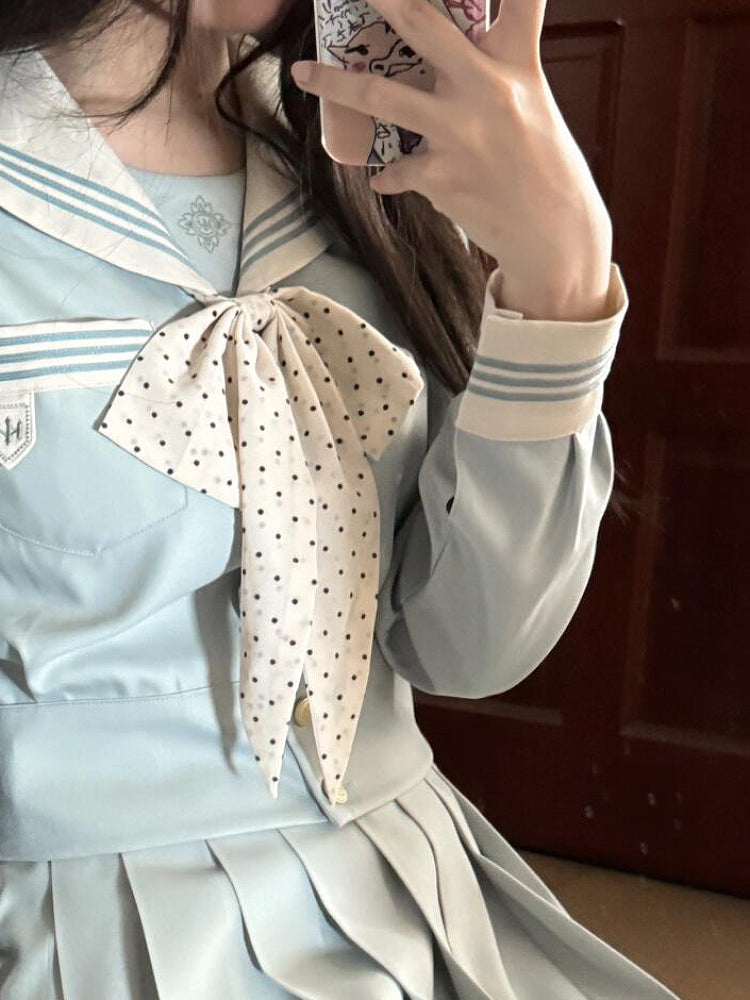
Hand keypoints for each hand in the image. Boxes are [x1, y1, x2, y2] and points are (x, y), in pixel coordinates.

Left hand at [290, 0, 613, 319]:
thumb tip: (449, 53)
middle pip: (425, 26)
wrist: (554, 235)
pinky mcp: (442, 176)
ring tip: (304, 74)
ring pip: (382, 96)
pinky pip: (395, 169)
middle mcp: (488, 89)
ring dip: (335, 84)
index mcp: (518, 63)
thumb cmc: (544, 166)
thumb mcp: (532, 102)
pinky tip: (383, 178)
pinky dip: (388, 174)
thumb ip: (494, 69)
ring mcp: (461, 133)